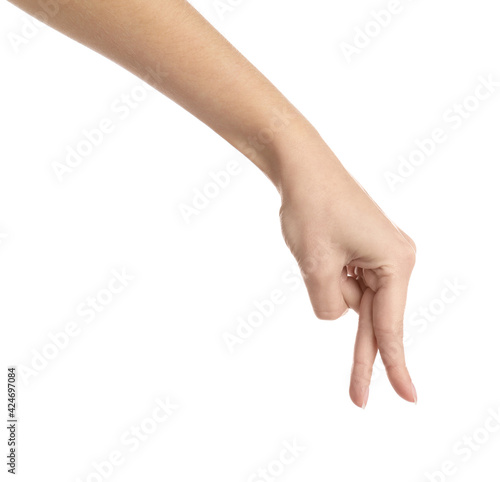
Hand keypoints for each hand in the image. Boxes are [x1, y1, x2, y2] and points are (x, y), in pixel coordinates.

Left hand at [276, 131, 416, 407]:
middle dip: (362, 356)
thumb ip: (328, 304)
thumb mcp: (315, 265)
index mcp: (395, 262)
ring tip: (316, 248)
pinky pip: (346, 282)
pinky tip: (320, 248)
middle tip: (357, 401)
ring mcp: (380, 255)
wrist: (302, 167)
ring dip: (328, 286)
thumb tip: (338, 315)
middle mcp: (396, 260)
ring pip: (351, 299)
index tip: (409, 398)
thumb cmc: (311, 208)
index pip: (390, 326)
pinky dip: (327, 277)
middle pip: (376, 320)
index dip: (392, 366)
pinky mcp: (363, 251)